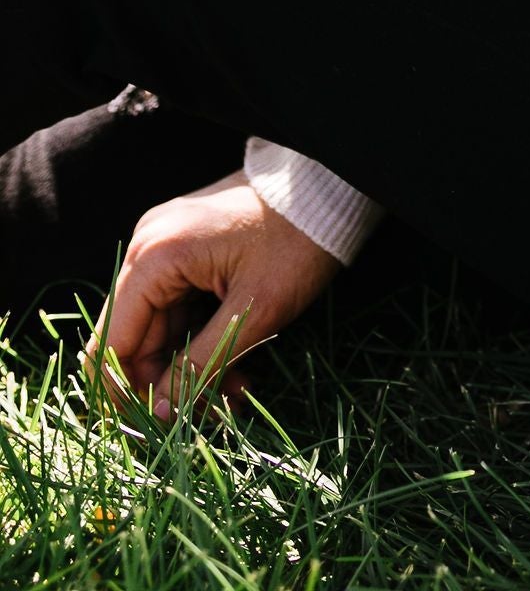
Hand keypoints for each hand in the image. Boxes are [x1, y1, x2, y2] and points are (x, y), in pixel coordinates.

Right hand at [88, 172, 340, 421]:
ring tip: (239, 390)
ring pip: (159, 330)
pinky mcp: (186, 251)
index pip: (113, 343)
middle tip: (214, 410)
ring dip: (190, 367)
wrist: (329, 188)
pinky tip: (235, 366)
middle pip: (133, 339)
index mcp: (155, 257)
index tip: (159, 428)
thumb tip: (159, 412)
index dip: (127, 393)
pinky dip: (199, 340)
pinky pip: (177, 309)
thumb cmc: (297, 241)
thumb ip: (200, 365)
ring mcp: (165, 246)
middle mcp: (148, 247)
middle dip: (168, 384)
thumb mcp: (253, 311)